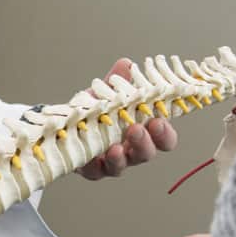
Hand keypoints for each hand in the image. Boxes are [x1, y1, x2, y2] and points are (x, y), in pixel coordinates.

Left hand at [77, 58, 177, 179]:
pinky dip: (93, 165)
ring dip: (120, 158)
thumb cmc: (99, 109)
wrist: (71, 124)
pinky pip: (94, 172)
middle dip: (144, 143)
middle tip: (137, 129)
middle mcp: (131, 150)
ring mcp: (112, 162)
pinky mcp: (91, 169)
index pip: (163, 138)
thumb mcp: (109, 92)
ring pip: (121, 166)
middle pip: (146, 154)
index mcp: (143, 131)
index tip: (159, 121)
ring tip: (116, 148)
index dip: (164, 133)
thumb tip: (126, 64)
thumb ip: (120, 80)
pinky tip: (92, 156)